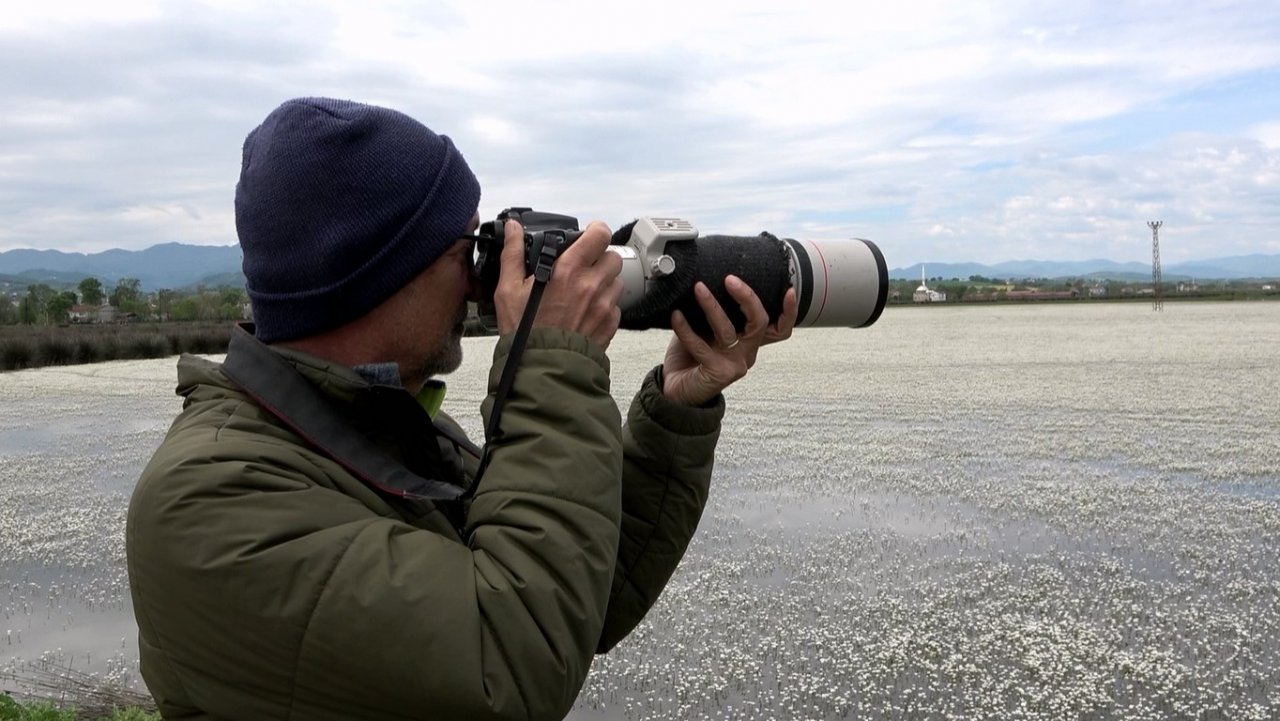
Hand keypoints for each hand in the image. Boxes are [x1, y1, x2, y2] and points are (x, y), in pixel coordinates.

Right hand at [494, 219, 623, 349]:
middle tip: (582, 268)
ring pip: (616, 280)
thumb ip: (514, 253)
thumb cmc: (523, 332)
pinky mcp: (611, 323)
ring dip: (603, 282)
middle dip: (599, 258)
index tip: (588, 235)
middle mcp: (592, 284)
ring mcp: (605, 305)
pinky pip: (616, 305)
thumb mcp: (509, 289)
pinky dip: (605, 304)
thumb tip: (513, 228)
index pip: (600, 234)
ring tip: (583, 292)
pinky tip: (586, 312)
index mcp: (568, 269)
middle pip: (612, 256)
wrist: (542, 368)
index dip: (596, 231)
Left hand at [661, 275, 797, 405]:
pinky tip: (676, 316)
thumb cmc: (690, 358)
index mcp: (749, 342)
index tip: (789, 290)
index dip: (789, 312)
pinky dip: (686, 329)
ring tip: (698, 288)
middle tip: (730, 280)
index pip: (780, 329)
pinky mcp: (718, 373)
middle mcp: (747, 353)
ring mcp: (735, 365)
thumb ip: (713, 312)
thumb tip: (705, 280)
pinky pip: (701, 346)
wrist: (675, 391)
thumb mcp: (705, 330)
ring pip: (728, 331)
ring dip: (711, 306)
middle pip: (759, 323)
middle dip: (747, 298)